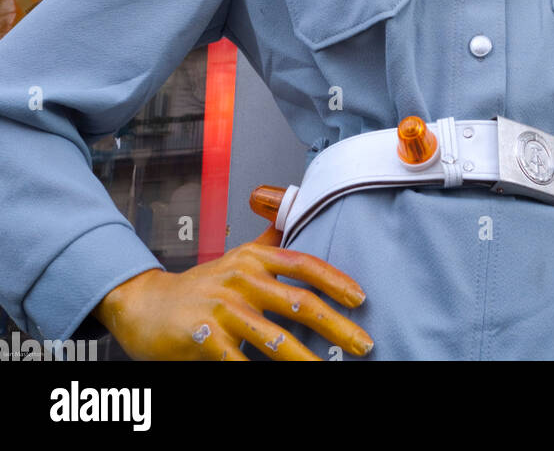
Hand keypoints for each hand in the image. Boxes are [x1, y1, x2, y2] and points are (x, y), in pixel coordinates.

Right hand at [93, 225, 372, 360]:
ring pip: (274, 336)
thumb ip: (267, 243)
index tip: (360, 299)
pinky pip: (238, 360)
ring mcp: (222, 308)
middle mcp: (241, 278)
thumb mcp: (235, 258)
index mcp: (252, 258)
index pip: (303, 264)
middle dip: (336, 325)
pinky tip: (279, 382)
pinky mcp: (204, 336)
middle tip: (363, 343)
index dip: (336, 280)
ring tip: (327, 371)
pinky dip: (258, 374)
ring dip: (305, 358)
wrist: (144, 305)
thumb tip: (294, 217)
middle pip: (298, 301)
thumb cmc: (198, 287)